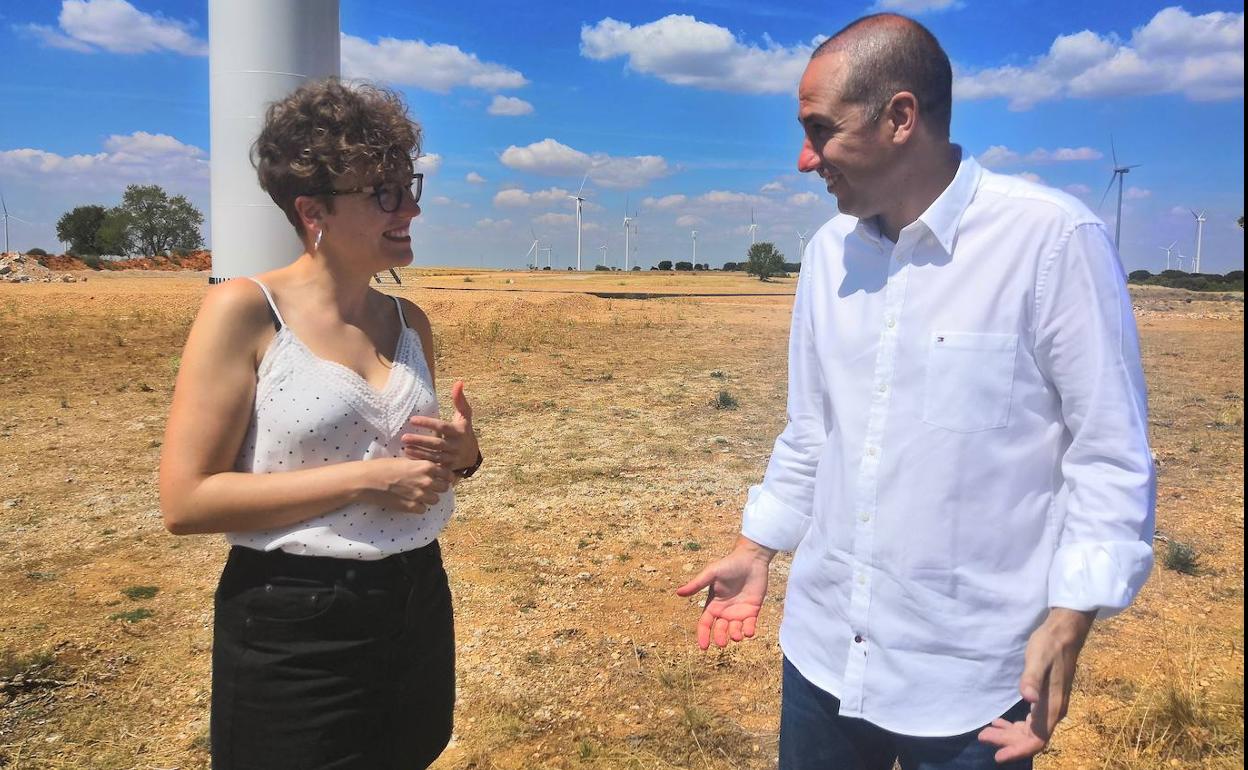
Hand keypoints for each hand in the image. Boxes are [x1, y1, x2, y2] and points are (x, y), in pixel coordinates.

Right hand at [358, 457, 453, 513]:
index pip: (448, 474)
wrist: (368, 480)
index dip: (445, 476)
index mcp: (427, 466)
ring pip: (436, 500)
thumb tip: (432, 468)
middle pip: (444, 488)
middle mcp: (427, 481)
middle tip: (429, 487)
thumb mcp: (406, 460)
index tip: (441, 478)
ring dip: (429, 498)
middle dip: (438, 487)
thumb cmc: (384, 466)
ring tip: (419, 494)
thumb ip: (421, 465)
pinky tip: (410, 501)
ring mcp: (420, 495)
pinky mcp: (411, 507)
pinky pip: (423, 509)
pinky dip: (418, 507)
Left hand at [401, 380, 478, 470]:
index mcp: (459, 432)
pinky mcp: (447, 467)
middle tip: (404, 437)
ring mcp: (452, 458)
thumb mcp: (465, 416)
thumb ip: (460, 400)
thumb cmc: (464, 430)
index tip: (412, 419)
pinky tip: (409, 456)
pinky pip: (434, 465)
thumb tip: (459, 382)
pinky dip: (421, 461)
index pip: (442, 427)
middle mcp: (456, 446)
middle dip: (420, 441)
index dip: (428, 423)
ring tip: (405, 447)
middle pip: (437, 444)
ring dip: (419, 452)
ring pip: (434, 456)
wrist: (472, 454)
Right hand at [675, 536, 774, 648]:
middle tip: (722, 643)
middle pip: (720, 630)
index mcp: (713, 604)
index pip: (705, 623)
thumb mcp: (711, 573)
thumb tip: (678, 593)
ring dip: (735, 635)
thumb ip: (697, 584)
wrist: (751, 559)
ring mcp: (739, 612)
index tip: (703, 646)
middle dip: (720, 637)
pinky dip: (749, 631)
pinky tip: (749, 631)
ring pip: (735, 630)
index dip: (703, 635)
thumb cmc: (729, 564)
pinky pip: (750, 625)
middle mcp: (725, 611)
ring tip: (737, 635)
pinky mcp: (753, 611)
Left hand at [978, 608, 1094, 761]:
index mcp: (1052, 707)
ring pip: (1030, 730)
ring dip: (1009, 734)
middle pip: (1031, 738)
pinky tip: (1001, 721)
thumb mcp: (1036, 660)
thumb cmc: (1048, 646)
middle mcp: (1054, 711)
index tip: (998, 757)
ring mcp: (1051, 705)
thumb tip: (1029, 700)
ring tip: (987, 731)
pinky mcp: (1046, 698)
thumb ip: (1031, 680)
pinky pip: (1032, 720)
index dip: (1018, 750)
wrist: (1064, 633)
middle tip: (983, 737)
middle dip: (1007, 742)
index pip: (1037, 740)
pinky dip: (1016, 725)